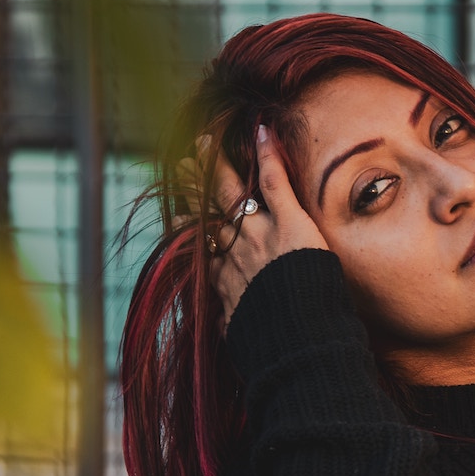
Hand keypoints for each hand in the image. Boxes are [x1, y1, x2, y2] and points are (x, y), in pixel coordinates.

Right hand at [183, 125, 328, 326]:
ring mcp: (258, 232)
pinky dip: (268, 154)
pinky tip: (263, 130)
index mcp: (225, 279)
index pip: (203, 247)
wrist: (296, 339)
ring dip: (216, 164)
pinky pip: (274, 181)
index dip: (189, 228)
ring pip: (230, 191)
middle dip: (194, 186)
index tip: (178, 216)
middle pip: (208, 211)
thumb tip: (222, 332)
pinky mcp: (288, 221)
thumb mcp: (240, 338)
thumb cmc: (272, 344)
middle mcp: (235, 251)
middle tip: (182, 165)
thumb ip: (231, 327)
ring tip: (205, 143)